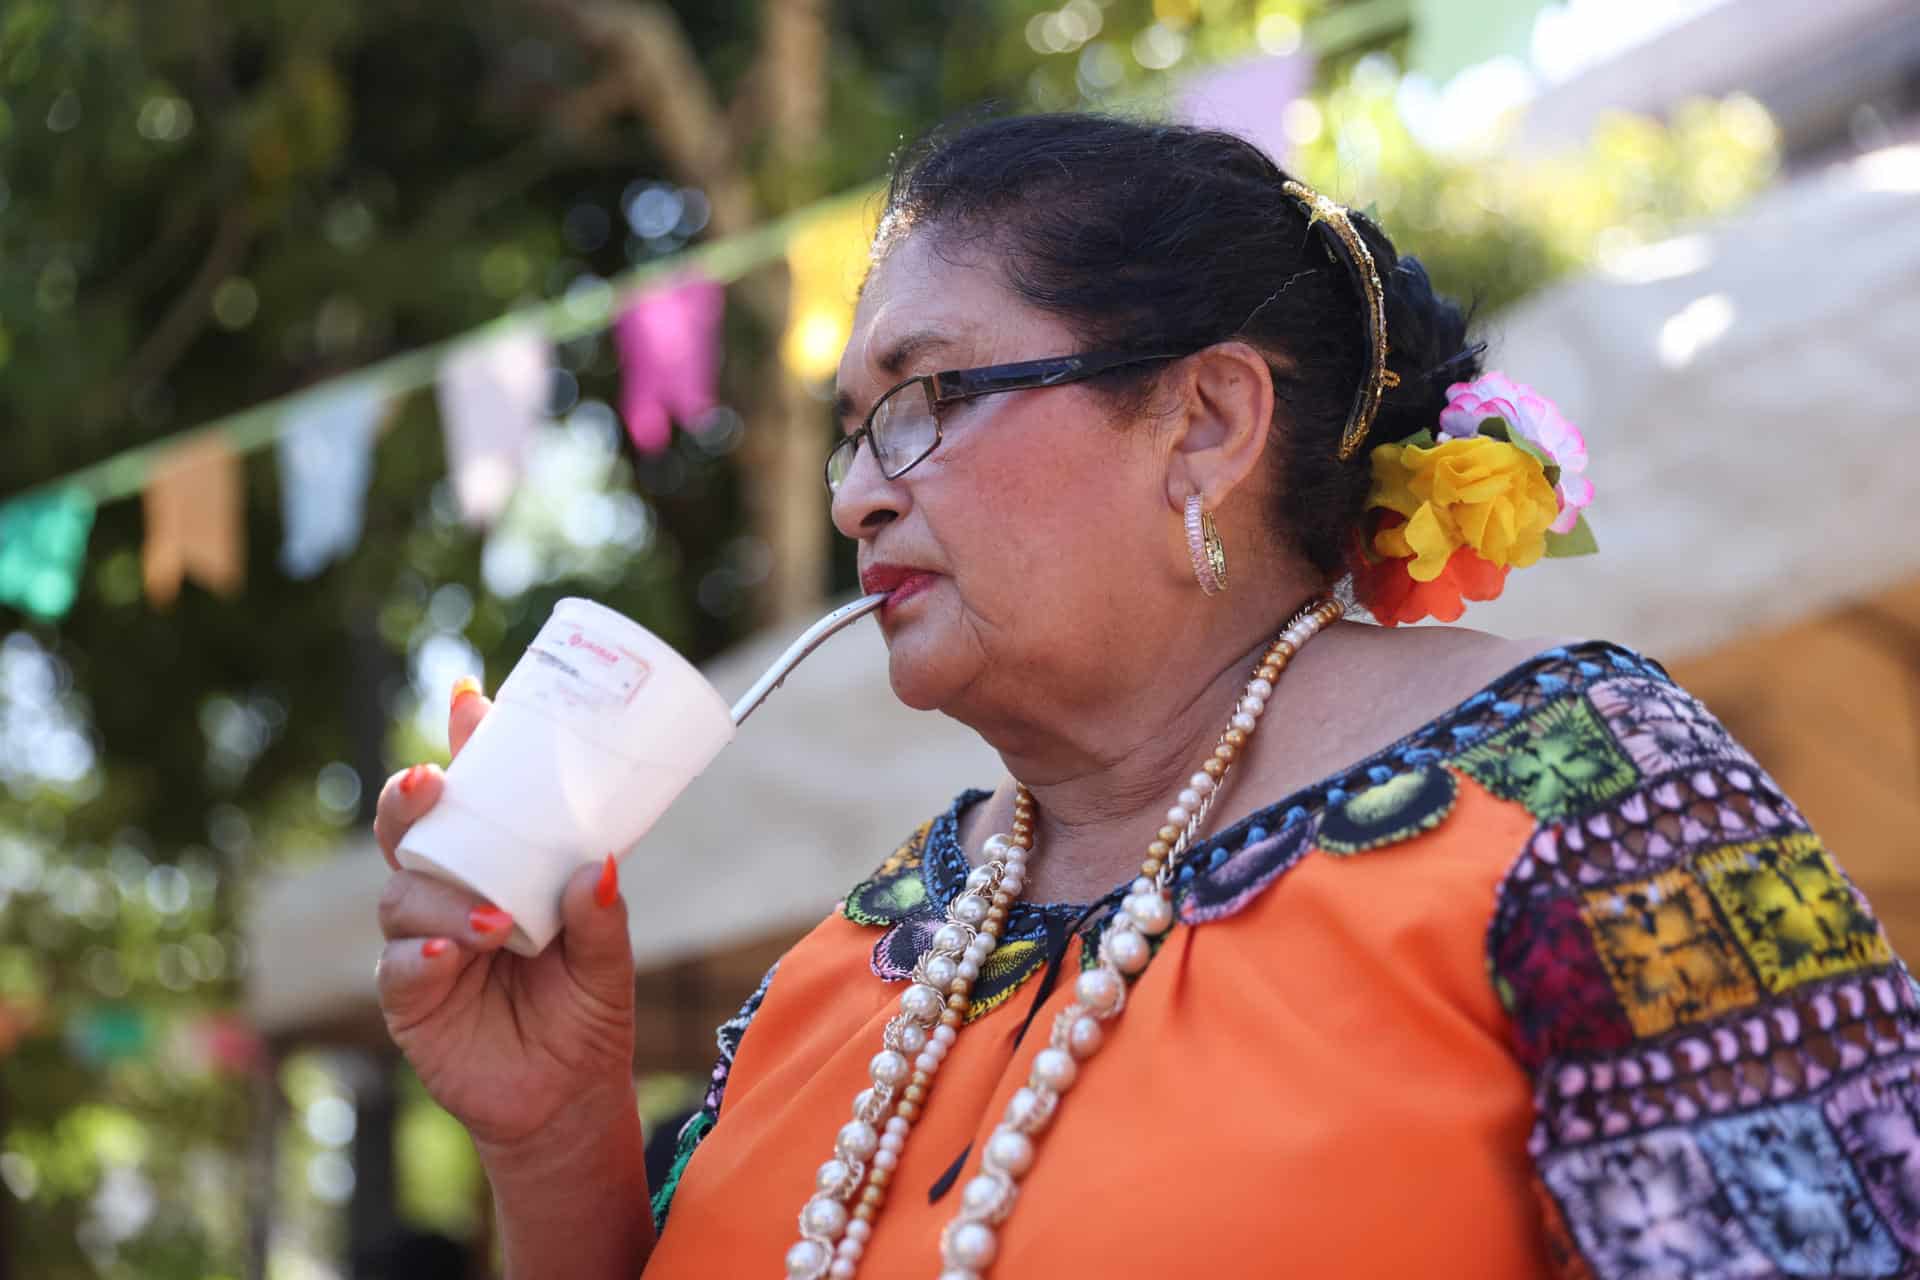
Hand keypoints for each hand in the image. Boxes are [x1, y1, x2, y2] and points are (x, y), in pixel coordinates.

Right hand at [373, 679, 637, 1157]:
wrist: (568, 1098)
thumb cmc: (586, 1013)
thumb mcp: (608, 959)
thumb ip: (600, 915)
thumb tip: (597, 866)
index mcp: (499, 869)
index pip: (474, 798)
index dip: (465, 746)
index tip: (470, 699)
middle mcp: (452, 896)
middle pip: (410, 831)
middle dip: (409, 799)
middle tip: (432, 782)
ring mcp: (425, 943)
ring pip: (404, 896)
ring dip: (442, 898)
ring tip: (493, 921)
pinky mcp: (411, 999)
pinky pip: (399, 967)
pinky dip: (422, 956)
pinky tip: (450, 955)